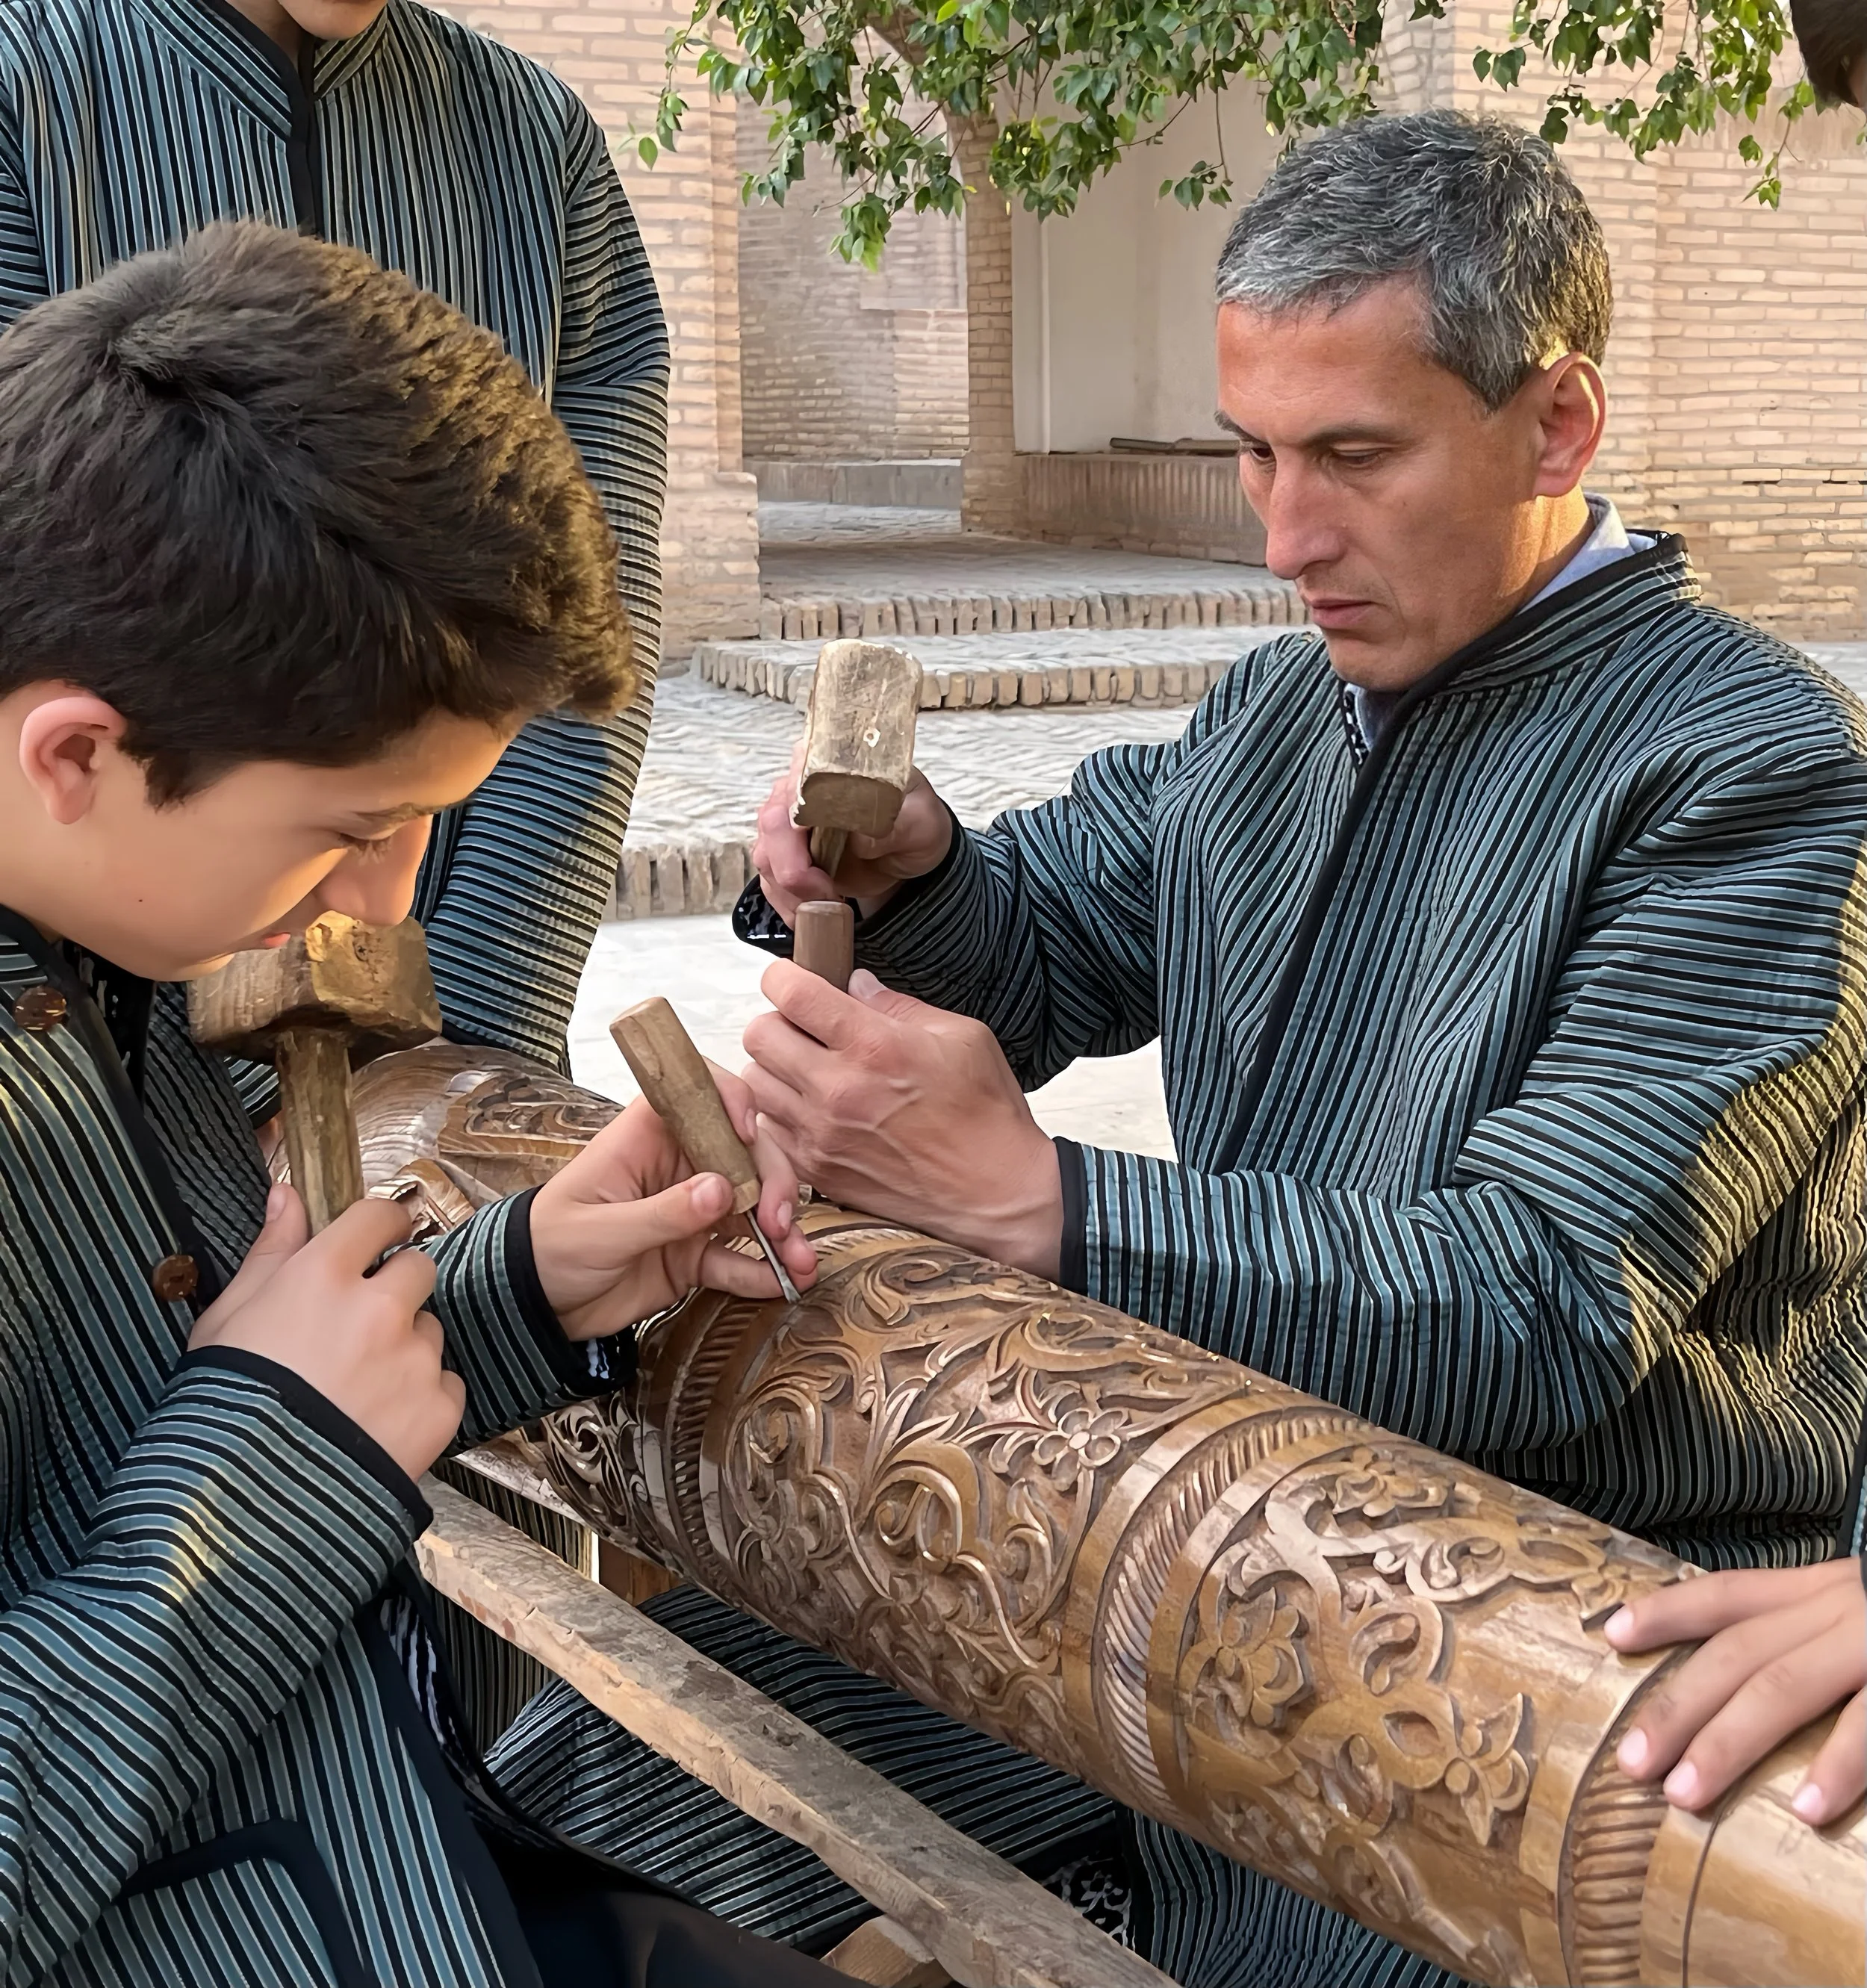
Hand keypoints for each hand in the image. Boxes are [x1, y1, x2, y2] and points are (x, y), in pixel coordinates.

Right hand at [189, 1184, 464, 1480]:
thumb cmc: (223, 1409)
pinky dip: (421, 1398)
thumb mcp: (227, 1320)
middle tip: (359, 1328)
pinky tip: (378, 1422)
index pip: (377, 1217)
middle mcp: (378, 1309)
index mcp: (322, 1277)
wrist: (242, 1509)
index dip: (378, 1228)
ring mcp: (414, 1360)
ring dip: (406, 1347)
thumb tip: (286, 1195)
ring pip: (430, 1330)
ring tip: (358, 1388)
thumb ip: (269, 1251)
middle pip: (417, 1269)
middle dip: (396, 1289)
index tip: (375, 1242)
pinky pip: (445, 1384)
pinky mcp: (439, 1409)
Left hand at [528, 1065, 815, 1340]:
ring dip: (781, 1232)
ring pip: (752, 1206)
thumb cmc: (546, 1248)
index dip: (731, 1099)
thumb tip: (721, 1191)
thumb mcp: (600, 1231)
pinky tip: (781, 1285)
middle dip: (772, 1181)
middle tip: (779, 1220)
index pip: (698, 1093)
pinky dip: (761, 1271)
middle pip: (743, 1152)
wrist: (532, 1306)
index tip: (749, 1129)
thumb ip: (661, 1213)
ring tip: (799, 1262)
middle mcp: (677, 1165)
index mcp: (646, 1136)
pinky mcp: (694, 1253)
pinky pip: (737, 1257)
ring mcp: (690, 1210)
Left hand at [741, 961, 1062, 1275]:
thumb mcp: (961, 1037)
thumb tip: (857, 984)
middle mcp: (838, 1090)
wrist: (997, 1194)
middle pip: (759, 1034)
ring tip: (810, 1071)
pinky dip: (782, 1114)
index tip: (794, 979)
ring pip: (756, 1082)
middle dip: (778, 1020)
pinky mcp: (818, 1170)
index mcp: (875, 1047)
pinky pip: (769, 1129)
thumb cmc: (987, 1116)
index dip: (784, 976)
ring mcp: (822, 1135)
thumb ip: (898, 1005)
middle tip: (806, 1028)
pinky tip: (815, 1110)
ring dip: (776, 1069)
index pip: (791, 993)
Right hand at [752, 745, 952, 924]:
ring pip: (767, 857)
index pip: (799, 784)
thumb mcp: (922, 821)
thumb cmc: (914, 823)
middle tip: (826, 890)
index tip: (816, 857)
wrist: (908, 852)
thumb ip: (897, 825)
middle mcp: (799, 788)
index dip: (799, 821)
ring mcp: (787, 823)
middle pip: (773, 824)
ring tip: (830, 901)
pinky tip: (815, 913)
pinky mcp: (786, 856)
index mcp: (830, 764)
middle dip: (793, 867)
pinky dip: (791, 904)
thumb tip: (862, 838)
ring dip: (793, 891)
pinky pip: (772, 882)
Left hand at [1606, 1558, 1865, 1823]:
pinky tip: (1804, 1808)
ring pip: (1785, 1686)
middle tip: (1629, 1761)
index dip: (1668, 1611)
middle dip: (1677, 1706)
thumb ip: (1813, 1633)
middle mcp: (1843, 1605)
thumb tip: (1746, 1687)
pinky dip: (1840, 1764)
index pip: (1729, 1594)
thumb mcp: (1863, 1608)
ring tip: (1685, 1795)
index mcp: (1826, 1589)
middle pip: (1738, 1654)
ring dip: (1730, 1742)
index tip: (1612, 1634)